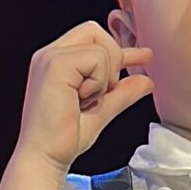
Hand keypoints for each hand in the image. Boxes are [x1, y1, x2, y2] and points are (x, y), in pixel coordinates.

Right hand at [17, 21, 153, 174]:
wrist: (44, 158)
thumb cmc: (63, 140)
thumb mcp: (100, 111)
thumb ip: (121, 93)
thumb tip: (146, 81)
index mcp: (55, 62)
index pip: (91, 39)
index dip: (117, 48)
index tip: (144, 56)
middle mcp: (50, 55)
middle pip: (95, 31)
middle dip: (111, 58)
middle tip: (104, 90)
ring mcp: (50, 57)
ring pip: (100, 46)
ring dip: (104, 77)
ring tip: (86, 100)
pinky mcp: (56, 64)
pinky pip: (96, 58)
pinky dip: (98, 81)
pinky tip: (81, 99)